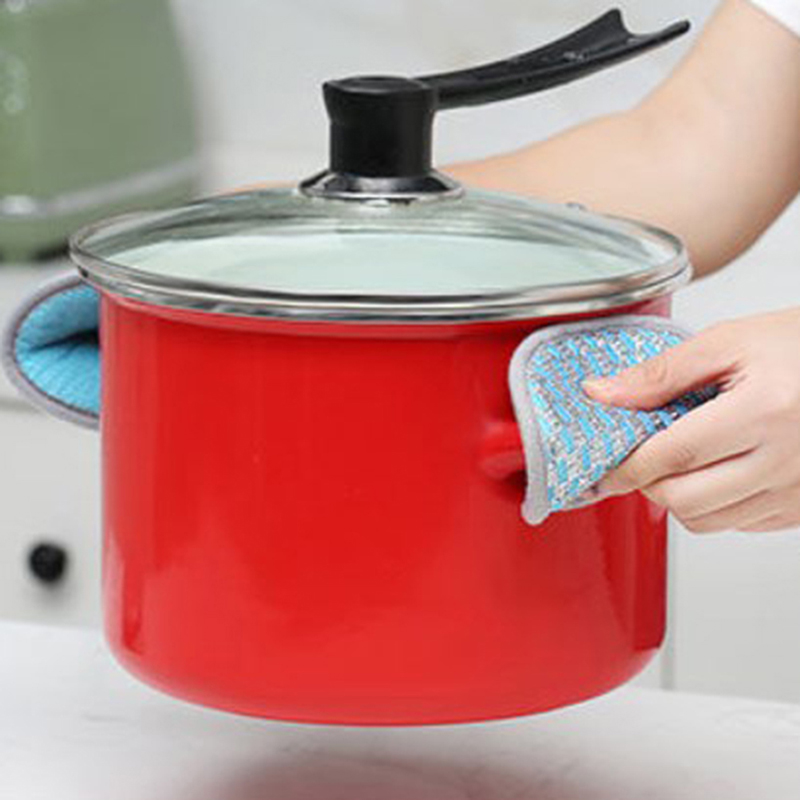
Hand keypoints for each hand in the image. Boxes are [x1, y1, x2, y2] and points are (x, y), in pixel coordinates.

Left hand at [583, 309, 799, 532]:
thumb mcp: (728, 342)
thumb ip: (661, 373)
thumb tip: (603, 394)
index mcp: (765, 411)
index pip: (675, 456)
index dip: (628, 467)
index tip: (603, 472)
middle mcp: (786, 460)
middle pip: (685, 500)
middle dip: (649, 483)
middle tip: (642, 459)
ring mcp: (798, 491)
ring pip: (708, 522)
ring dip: (678, 498)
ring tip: (681, 462)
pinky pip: (740, 524)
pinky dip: (714, 505)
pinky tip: (717, 470)